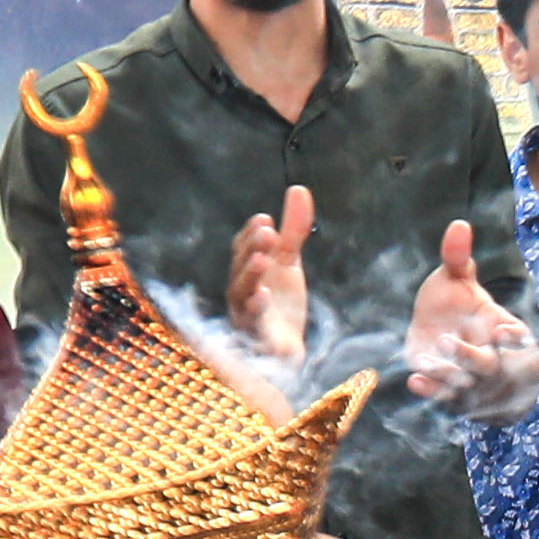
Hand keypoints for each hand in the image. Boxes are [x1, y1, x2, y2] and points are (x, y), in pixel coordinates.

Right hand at [222, 185, 319, 366]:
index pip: (243, 248)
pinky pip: (251, 322)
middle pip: (240, 266)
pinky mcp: (255, 336)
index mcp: (247, 271)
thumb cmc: (280, 303)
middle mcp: (240, 290)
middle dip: (251, 249)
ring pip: (241, 292)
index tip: (266, 218)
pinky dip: (256, 308)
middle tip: (268, 232)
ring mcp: (245, 313)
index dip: (251, 233)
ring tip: (263, 259)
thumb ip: (293, 229)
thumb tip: (298, 189)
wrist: (284, 349)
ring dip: (250, 274)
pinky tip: (264, 295)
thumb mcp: (289, 262)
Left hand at [401, 216, 538, 419]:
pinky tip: (415, 381)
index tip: (501, 331)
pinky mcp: (451, 394)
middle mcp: (491, 358)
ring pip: (464, 384)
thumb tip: (459, 224)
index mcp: (501, 330)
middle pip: (487, 364)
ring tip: (427, 361)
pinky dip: (430, 391)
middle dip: (468, 356)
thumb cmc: (458, 309)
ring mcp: (471, 380)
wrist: (443, 344)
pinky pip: (443, 398)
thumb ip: (458, 259)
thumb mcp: (459, 282)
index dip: (513, 338)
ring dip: (447, 374)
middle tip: (445, 342)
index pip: (517, 338)